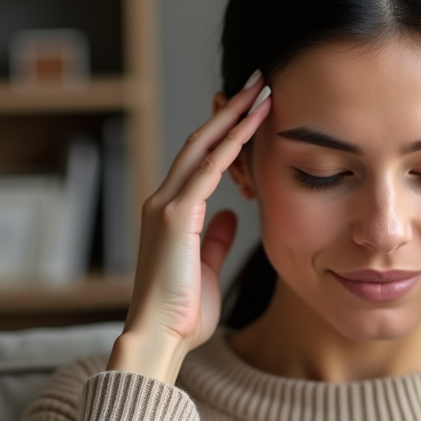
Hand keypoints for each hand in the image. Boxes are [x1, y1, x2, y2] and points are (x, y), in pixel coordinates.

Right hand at [108, 73, 271, 384]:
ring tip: (260, 91)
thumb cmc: (182, 313)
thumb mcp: (207, 269)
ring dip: (233, 117)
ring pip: (203, 147)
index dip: (224, 132)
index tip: (250, 109)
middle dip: (228, 110)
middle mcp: (163, 201)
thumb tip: (230, 215)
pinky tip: (253, 124)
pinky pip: (208, 170)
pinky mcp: (176, 217)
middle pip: (199, 141)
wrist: (159, 337)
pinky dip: (232, 144)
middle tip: (256, 82)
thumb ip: (216, 239)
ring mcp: (166, 206)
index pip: (200, 160)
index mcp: (171, 214)